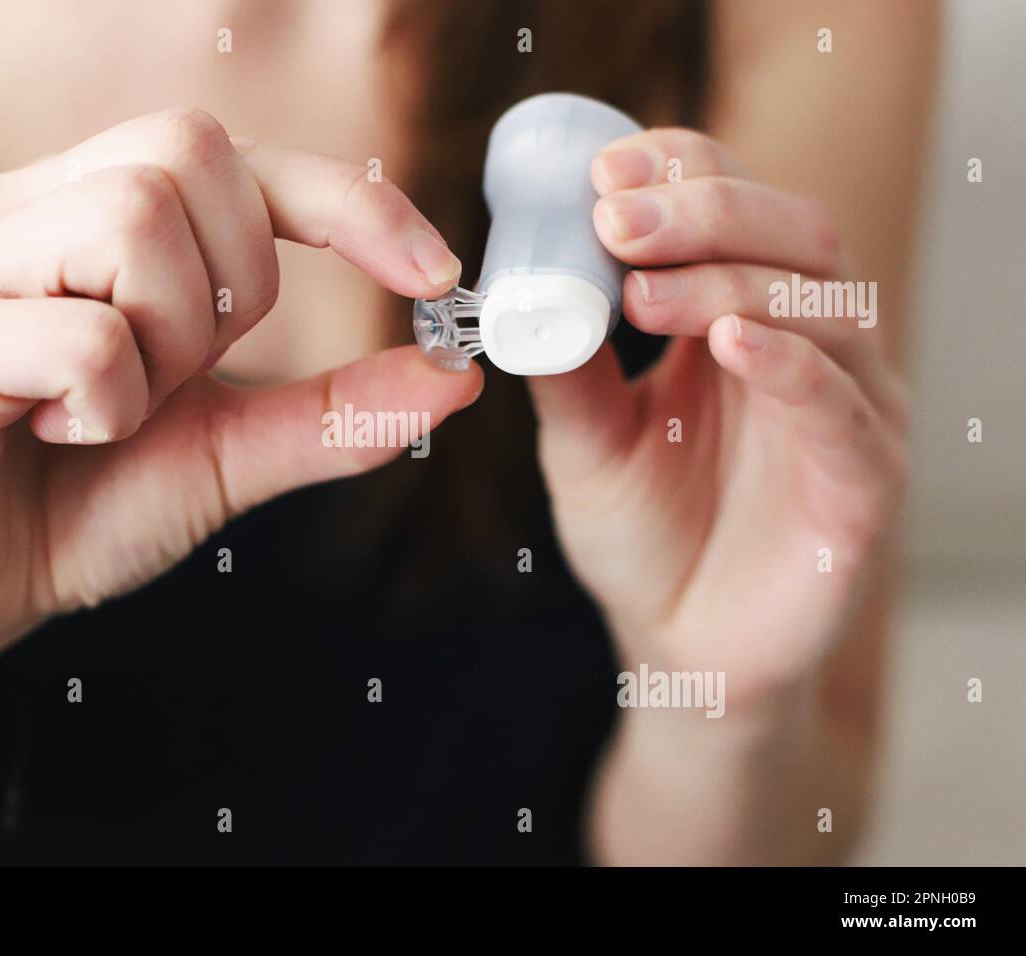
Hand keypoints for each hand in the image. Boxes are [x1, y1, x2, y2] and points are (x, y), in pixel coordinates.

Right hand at [0, 109, 478, 699]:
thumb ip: (336, 411)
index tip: (436, 272)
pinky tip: (58, 437)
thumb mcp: (232, 452)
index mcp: (89, 212)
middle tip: (178, 377)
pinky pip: (78, 336)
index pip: (232, 153)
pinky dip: (106, 407)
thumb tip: (458, 372)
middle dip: (230, 288)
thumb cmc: (87, 505)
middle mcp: (24, 210)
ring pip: (130, 220)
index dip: (346, 198)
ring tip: (110, 411)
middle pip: (185, 157)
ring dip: (165, 347)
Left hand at [529, 128, 907, 708]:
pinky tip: (731, 345)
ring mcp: (850, 412)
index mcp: (747, 316)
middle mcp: (813, 347)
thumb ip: (567, 367)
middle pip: (796, 235)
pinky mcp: (864, 485)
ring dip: (731, 281)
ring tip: (641, 286)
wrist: (680, 647)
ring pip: (826, 308)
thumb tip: (523, 284)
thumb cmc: (645, 533)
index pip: (739, 207)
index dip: (682, 172)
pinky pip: (843, 412)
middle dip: (705, 210)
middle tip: (616, 216)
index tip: (602, 172)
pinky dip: (792, 367)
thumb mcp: (586, 440)